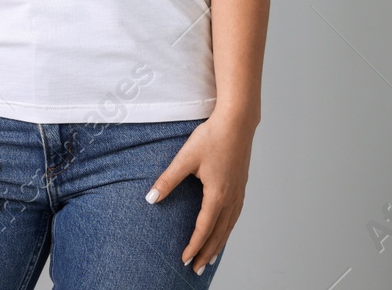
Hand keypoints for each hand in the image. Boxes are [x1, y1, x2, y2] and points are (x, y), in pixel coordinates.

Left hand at [145, 110, 256, 274]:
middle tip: (197, 269)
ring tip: (211, 258)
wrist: (238, 121)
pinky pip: (235, 216)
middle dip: (207, 253)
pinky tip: (224, 230)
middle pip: (219, 233)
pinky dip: (228, 229)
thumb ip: (168, 180)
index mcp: (217, 194)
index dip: (193, 246)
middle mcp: (231, 197)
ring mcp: (239, 192)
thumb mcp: (185, 158)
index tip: (184, 259)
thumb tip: (150, 199)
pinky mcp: (241, 185)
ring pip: (229, 226)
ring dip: (219, 244)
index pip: (204, 228)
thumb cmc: (211, 137)